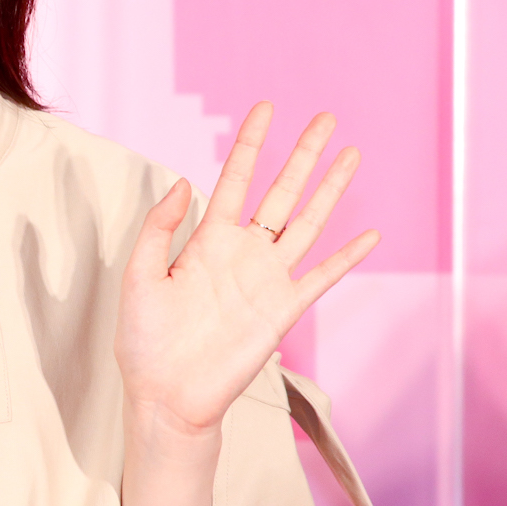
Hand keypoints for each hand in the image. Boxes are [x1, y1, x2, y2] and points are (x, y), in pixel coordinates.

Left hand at [115, 102, 378, 436]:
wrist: (166, 396)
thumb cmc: (145, 340)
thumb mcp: (138, 274)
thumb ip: (160, 227)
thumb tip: (183, 181)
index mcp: (206, 239)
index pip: (235, 179)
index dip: (251, 144)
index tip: (265, 109)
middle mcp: (242, 253)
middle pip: (281, 191)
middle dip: (303, 155)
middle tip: (325, 118)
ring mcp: (266, 280)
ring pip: (307, 223)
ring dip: (330, 191)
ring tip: (350, 155)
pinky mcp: (283, 312)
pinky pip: (321, 277)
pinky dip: (346, 257)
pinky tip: (368, 236)